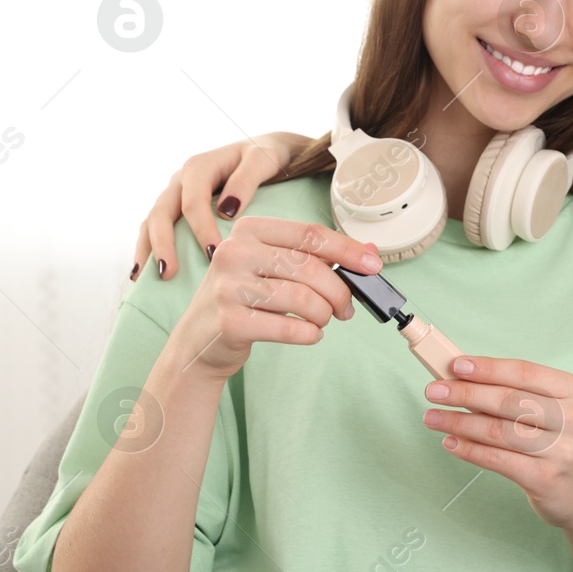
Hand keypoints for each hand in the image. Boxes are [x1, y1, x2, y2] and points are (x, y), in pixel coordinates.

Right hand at [133, 132, 314, 280]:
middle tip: (169, 272)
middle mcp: (180, 181)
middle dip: (162, 243)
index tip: (213, 254)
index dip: (201, 228)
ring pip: (152, 222)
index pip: (193, 202)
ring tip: (144, 278)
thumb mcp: (263, 160)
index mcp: (199, 168)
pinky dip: (149, 248)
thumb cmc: (268, 155)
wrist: (266, 152)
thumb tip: (227, 211)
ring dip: (147, 249)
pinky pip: (156, 229)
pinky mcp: (177, 209)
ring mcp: (176, 195)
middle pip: (161, 213)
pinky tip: (146, 273)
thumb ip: (246, 180)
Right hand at [169, 216, 381, 379]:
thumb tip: (370, 253)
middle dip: (339, 292)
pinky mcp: (228, 321)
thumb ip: (318, 257)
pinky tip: (308, 333)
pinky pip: (288, 328)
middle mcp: (233, 252)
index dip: (348, 250)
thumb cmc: (245, 299)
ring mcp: (227, 287)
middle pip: (310, 267)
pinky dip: (309, 334)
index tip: (373, 266)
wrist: (199, 341)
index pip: (310, 234)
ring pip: (302, 298)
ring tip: (322, 320)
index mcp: (249, 230)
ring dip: (324, 315)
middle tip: (345, 308)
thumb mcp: (275, 269)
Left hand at [420, 355, 572, 531]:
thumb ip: (517, 394)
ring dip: (459, 422)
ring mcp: (561, 451)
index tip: (456, 365)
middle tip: (435, 391)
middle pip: (509, 400)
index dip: (488, 368)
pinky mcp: (545, 478)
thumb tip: (464, 379)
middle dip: (465, 393)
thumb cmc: (560, 444)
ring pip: (498, 431)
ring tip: (433, 417)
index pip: (525, 372)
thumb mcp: (553, 411)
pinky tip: (451, 441)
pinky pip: (497, 459)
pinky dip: (468, 449)